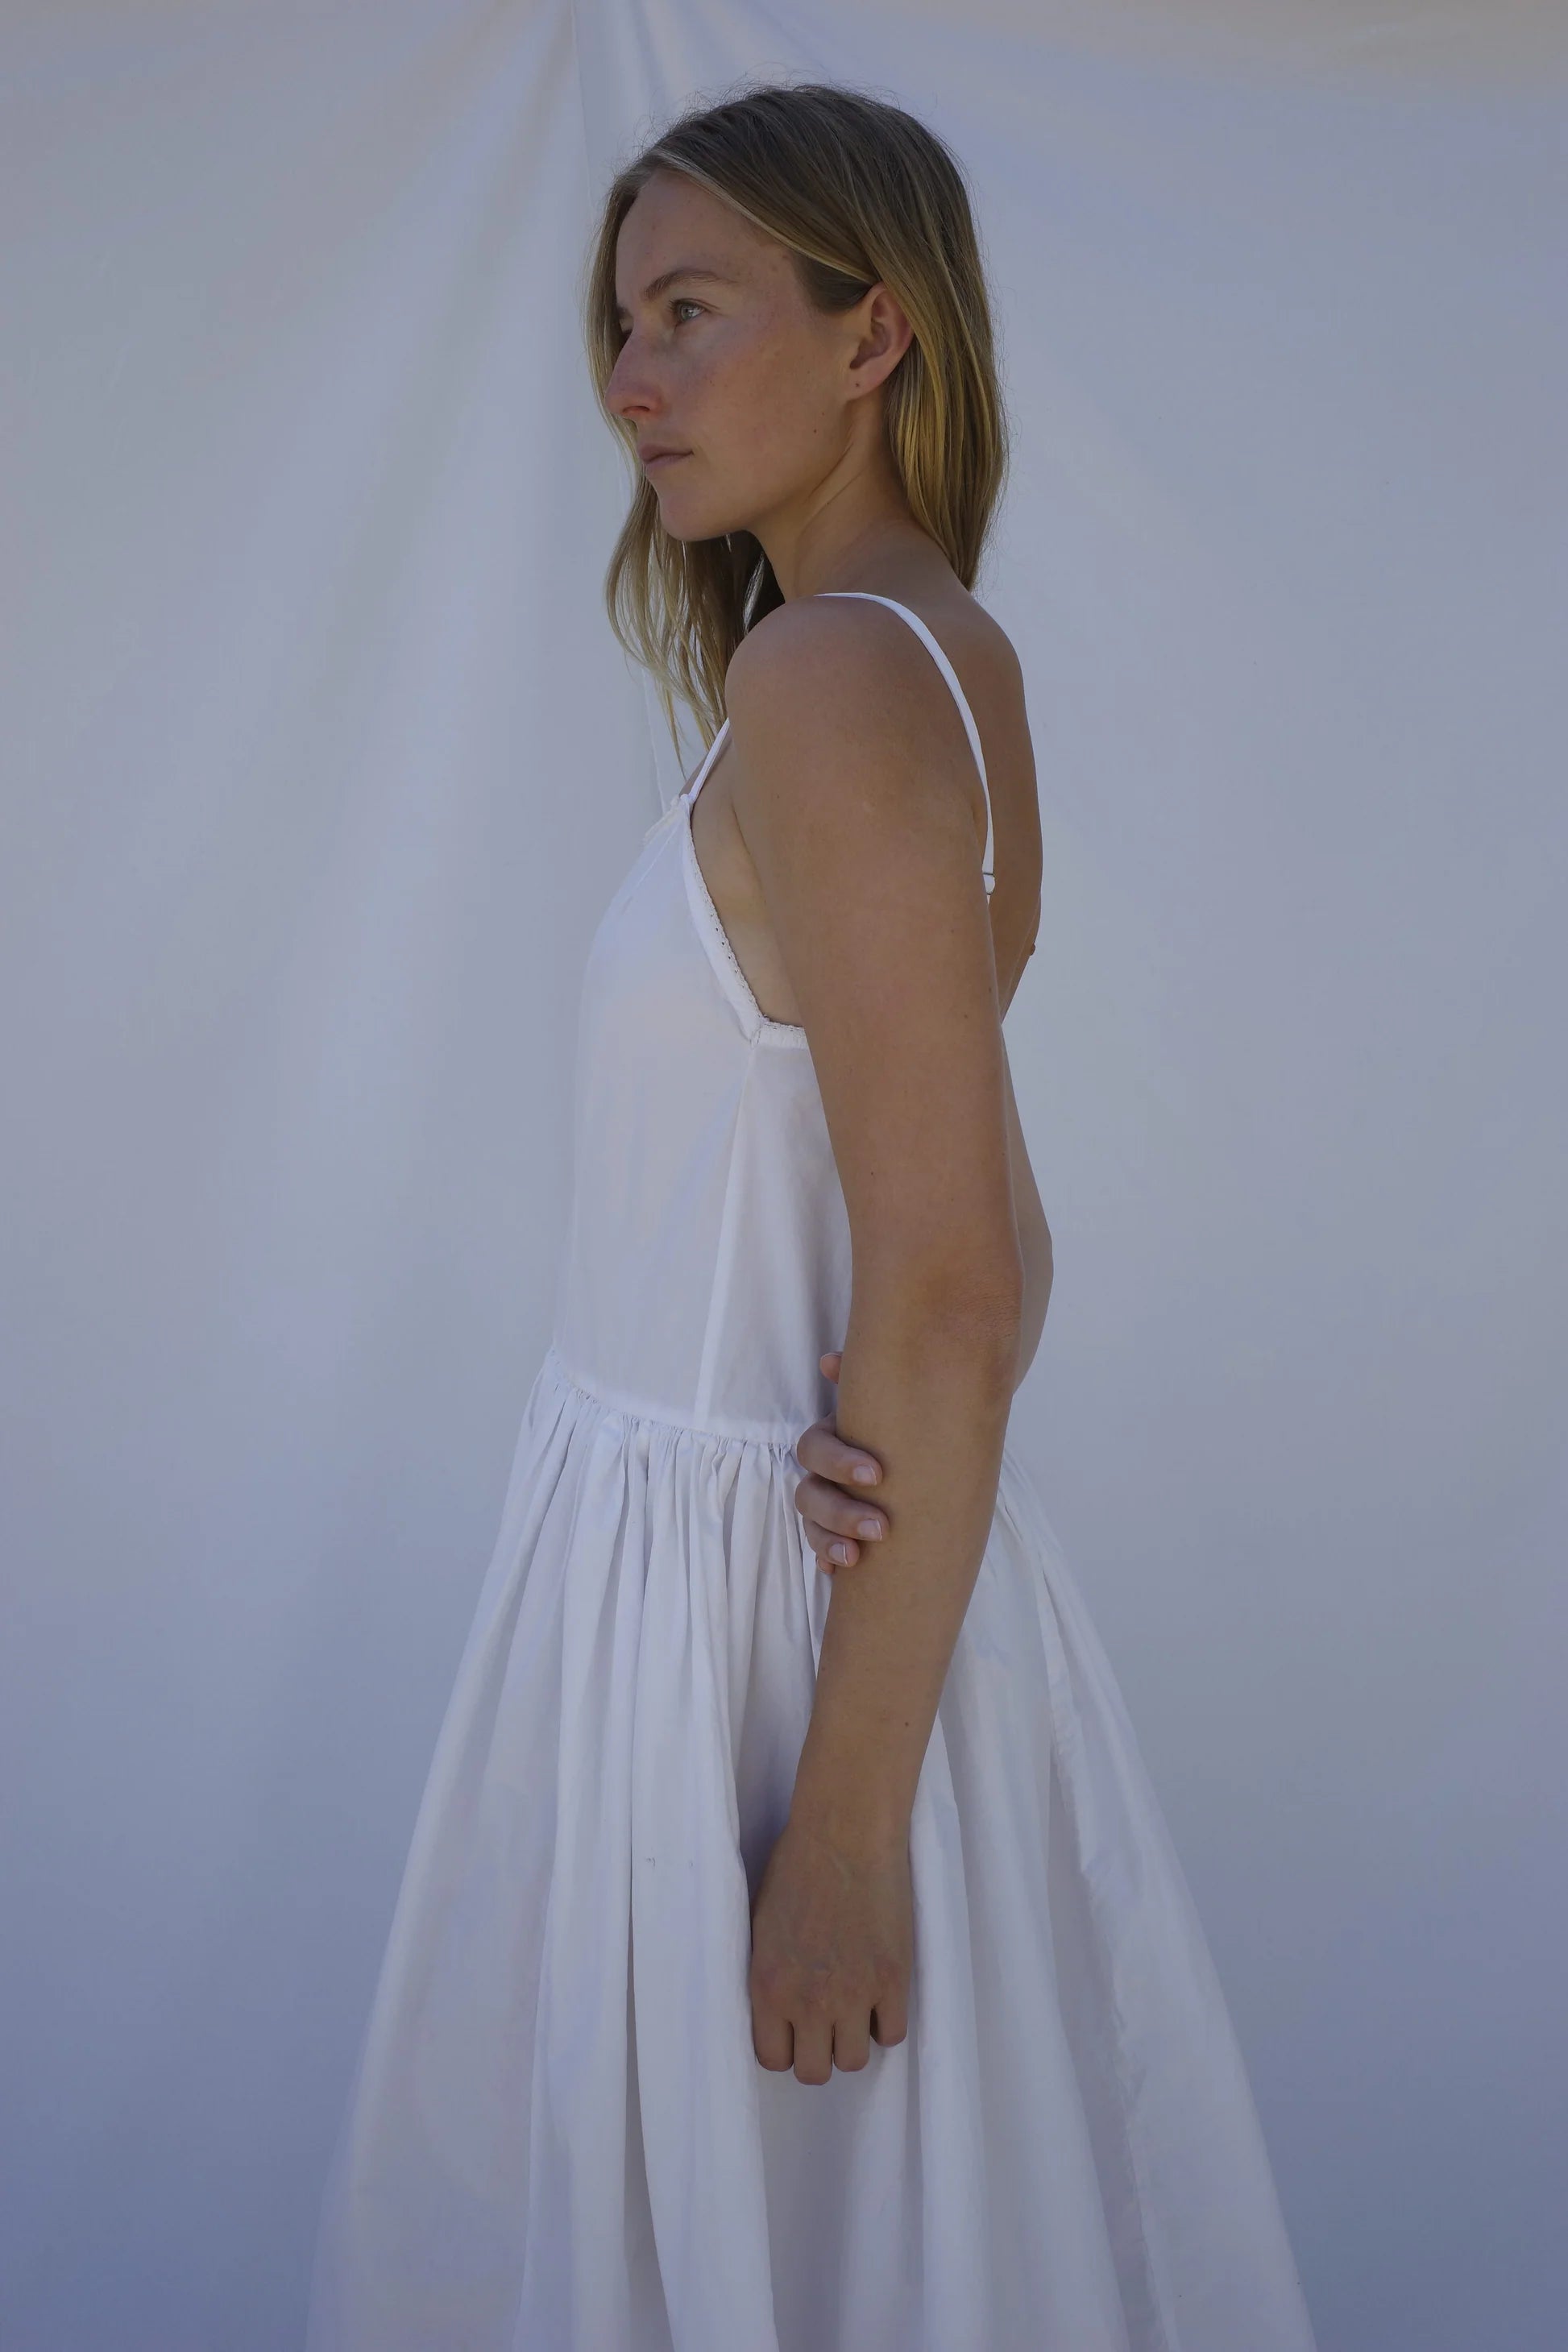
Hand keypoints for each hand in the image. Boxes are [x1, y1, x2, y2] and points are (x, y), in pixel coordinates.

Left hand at [748, 1813, 911, 2082]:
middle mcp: (809, 2002)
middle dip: (819, 2051)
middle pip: (814, 2072)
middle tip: (827, 2022)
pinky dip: (887, 2021)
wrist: (846, 1833)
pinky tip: (881, 1995)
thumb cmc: (797, 1864)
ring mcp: (854, 1994)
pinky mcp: (893, 1981)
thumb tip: (778, 2005)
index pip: (772, 2059)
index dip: (786, 2047)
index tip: (796, 2030)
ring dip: (854, 2040)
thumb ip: (770, 1975)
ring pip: (854, 2062)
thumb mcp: (762, 1926)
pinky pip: (893, 2034)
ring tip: (855, 2007)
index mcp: (769, 1987)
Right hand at [793, 1350, 888, 1573]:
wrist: (933, 1454)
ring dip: (830, 1541)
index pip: (815, 1448)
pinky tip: (840, 1572)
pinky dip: (828, 1560)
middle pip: (808, 1493)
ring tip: (858, 1556)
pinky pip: (821, 1552)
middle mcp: (823, 1473)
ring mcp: (827, 1506)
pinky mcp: (838, 1533)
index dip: (839, 1462)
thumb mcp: (894, 1399)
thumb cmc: (906, 1421)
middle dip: (840, 1511)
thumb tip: (830, 1361)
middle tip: (881, 1527)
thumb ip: (871, 1377)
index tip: (878, 1474)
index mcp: (833, 1438)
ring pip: (811, 1525)